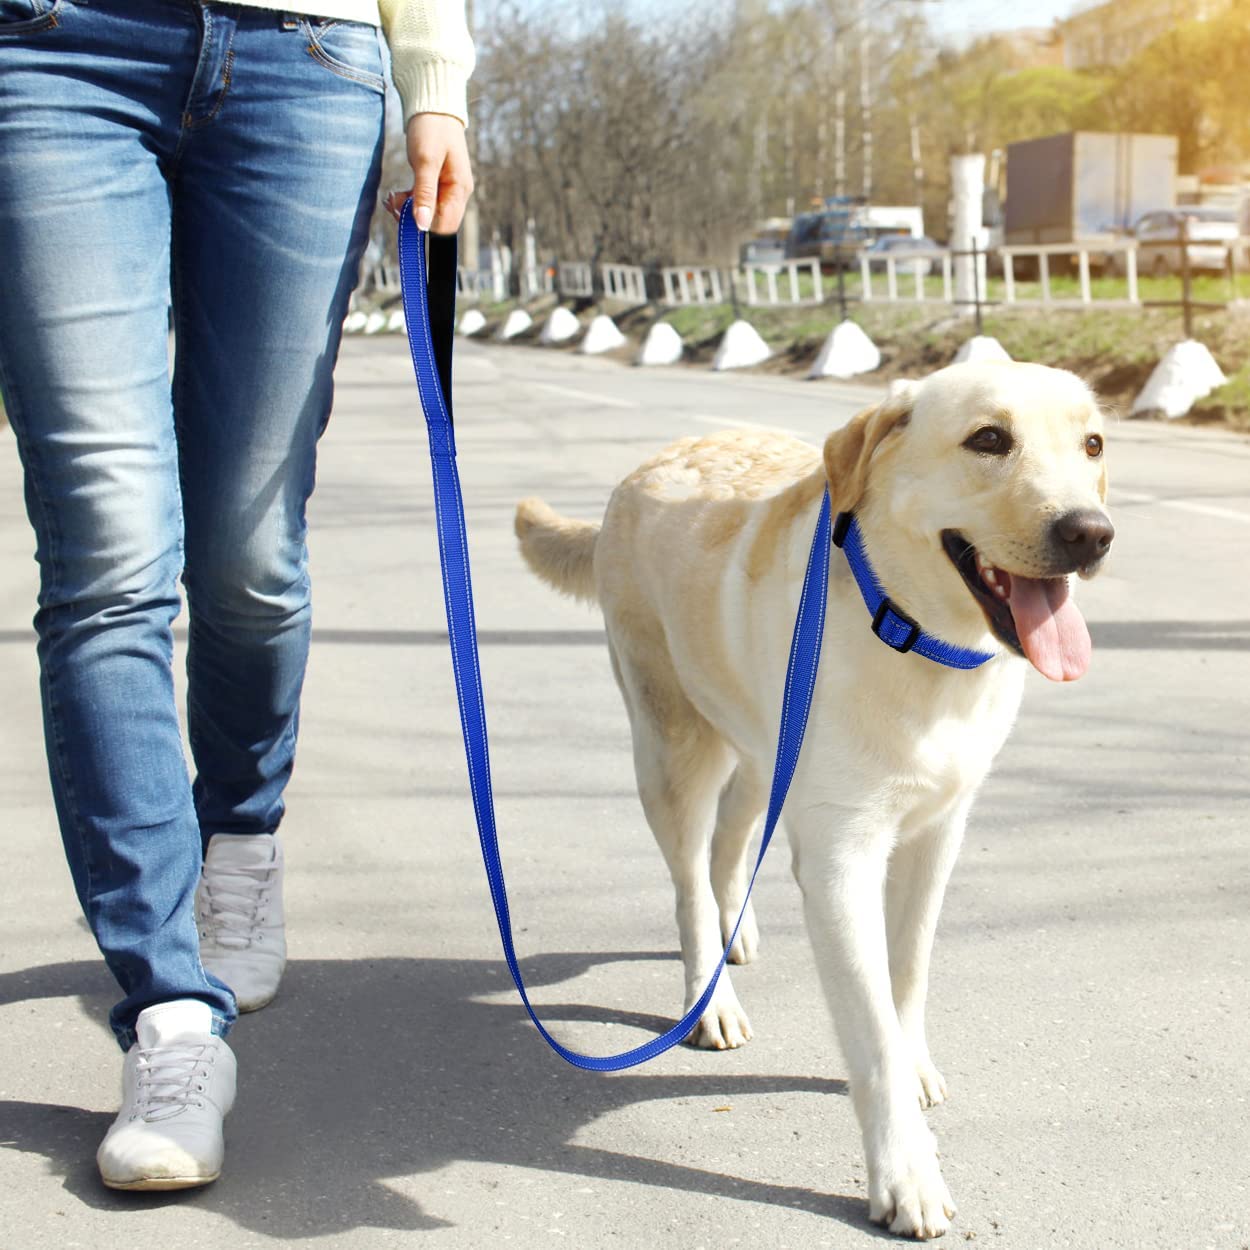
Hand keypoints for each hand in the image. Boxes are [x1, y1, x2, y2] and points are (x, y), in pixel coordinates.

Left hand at [385, 113, 472, 233]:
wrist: (432, 105)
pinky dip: (408, 201)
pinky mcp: (436, 184)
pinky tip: (395, 195)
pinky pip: (422, 202)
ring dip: (406, 210)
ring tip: (390, 198)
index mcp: (459, 190)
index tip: (402, 215)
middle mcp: (456, 193)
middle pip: (436, 222)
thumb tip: (422, 225)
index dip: (424, 227)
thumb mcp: (425, 161)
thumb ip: (424, 194)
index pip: (446, 226)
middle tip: (392, 204)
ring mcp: (447, 189)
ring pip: (427, 213)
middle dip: (412, 218)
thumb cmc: (432, 129)